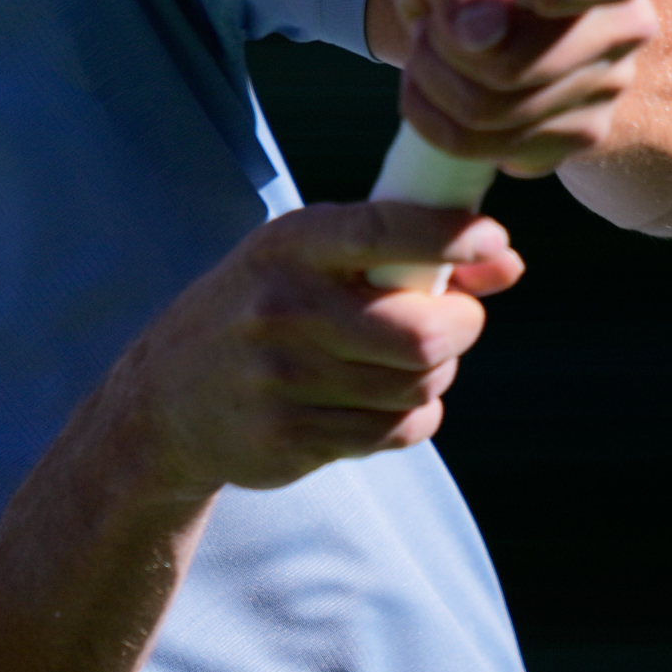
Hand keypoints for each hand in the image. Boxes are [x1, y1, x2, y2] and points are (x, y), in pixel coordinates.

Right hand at [99, 201, 523, 497]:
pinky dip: (413, 416)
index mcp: (286, 246)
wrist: (164, 401)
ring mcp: (283, 380)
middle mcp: (282, 309)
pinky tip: (385, 400)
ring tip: (412, 361)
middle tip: (458, 320)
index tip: (493, 242)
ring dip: (435, 375)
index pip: (383, 232)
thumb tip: (508, 261)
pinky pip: (395, 431)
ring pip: (416, 387)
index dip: (451, 237)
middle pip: (419, 334)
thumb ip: (399, 252)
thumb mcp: (303, 259)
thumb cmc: (256, 311)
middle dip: (460, 328)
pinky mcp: (290, 439)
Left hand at [377, 0, 661, 178]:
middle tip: (427, 25)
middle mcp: (626, 24)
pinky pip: (501, 151)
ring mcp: (609, 85)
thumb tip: (481, 32)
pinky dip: (444, 125)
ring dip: (435, 85)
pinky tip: (442, 91)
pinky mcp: (582, 133)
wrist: (456, 6)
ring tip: (428, 53)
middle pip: (524, 65)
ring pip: (500, 114)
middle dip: (447, 50)